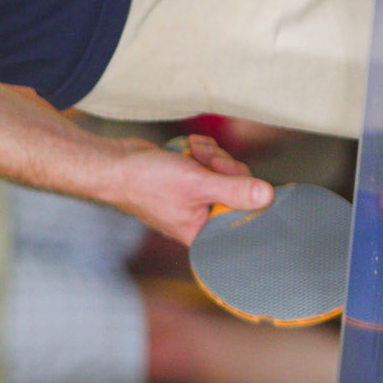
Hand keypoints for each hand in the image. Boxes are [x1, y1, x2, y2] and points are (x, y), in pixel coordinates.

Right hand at [114, 133, 272, 244]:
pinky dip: (202, 153)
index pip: (243, 216)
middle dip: (223, 168)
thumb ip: (233, 190)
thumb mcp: (196, 185)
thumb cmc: (145, 182)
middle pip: (238, 189)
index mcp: (203, 231)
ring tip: (192, 154)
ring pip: (225, 172)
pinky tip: (188, 151)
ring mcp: (196, 197)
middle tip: (206, 163)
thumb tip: (266, 196)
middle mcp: (201, 217)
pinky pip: (211, 164)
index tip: (234, 178)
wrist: (115, 164)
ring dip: (212, 156)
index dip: (245, 193)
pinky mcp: (190, 180)